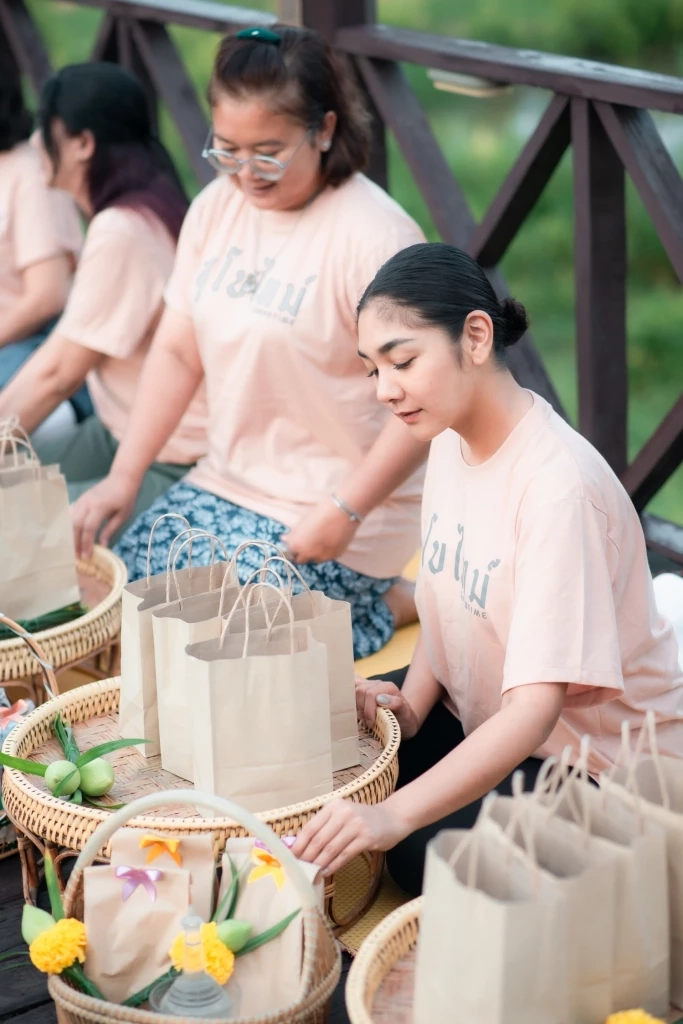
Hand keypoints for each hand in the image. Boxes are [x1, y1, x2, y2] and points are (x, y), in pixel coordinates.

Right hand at [71, 473, 137, 557]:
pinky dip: (69, 527)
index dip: (86, 543)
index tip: (86, 556)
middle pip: (75, 524)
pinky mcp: (79, 500)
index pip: (88, 528)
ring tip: (72, 549)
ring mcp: (81, 500)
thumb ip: (111, 529)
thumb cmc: (125, 497)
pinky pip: (70, 515)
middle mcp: (87, 503)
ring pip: (69, 520)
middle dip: (74, 542)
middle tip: (76, 556)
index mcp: (99, 506)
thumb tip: (102, 545)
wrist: (122, 478)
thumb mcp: (123, 515)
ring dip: (70, 535)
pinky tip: (70, 537)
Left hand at [281, 498, 358, 563]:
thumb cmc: (320, 513)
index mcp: (297, 546)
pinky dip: (326, 551)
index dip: (293, 547)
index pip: (289, 553)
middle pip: (301, 560)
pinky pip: (327, 557)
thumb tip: (284, 539)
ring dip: (314, 553)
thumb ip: (293, 534)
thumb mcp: (303, 521)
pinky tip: (330, 540)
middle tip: (307, 542)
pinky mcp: (335, 556)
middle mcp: (308, 555)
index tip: (297, 542)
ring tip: (320, 540)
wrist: (343, 512)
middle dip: (302, 553)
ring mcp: (323, 557)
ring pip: (315, 559)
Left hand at [293, 799, 407, 875]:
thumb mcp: (343, 815)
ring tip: (310, 873)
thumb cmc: (363, 819)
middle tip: (298, 870)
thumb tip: (302, 846)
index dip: (299, 844)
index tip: (290, 857)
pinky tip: (326, 872)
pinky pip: (344, 855)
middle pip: (319, 839)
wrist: (392, 818)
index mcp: (334, 806)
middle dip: (306, 857)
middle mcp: (344, 813)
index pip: (311, 827)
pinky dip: (333, 865)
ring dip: (318, 863)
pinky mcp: (366, 838)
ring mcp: (356, 825)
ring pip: (331, 849)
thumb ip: (325, 827)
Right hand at [355, 674, 418, 738]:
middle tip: (367, 722)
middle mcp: (378, 684)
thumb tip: (380, 698)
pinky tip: (352, 703)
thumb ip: (396, 704)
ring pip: (354, 690)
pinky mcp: (363, 690)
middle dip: (361, 708)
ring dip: (356, 706)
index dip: (368, 710)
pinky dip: (349, 693)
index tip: (370, 724)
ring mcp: (369, 686)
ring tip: (363, 717)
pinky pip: (353, 685)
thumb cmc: (405, 718)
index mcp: (388, 687)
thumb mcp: (406, 714)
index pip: (370, 694)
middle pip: (360, 690)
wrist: (405, 720)